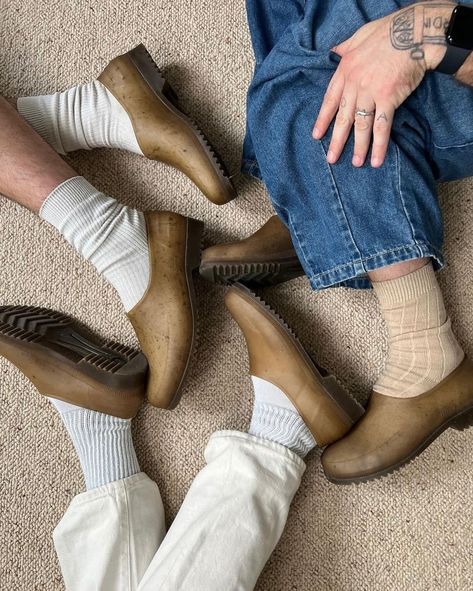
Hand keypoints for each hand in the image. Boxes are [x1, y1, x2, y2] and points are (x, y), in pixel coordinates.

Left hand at [312, 2, 454, 167]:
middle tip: (331, 158)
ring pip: (360, 126)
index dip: (323, 119)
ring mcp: (370, 93)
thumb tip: (334, 51)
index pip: (330, 100)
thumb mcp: (359, 35)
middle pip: (343, 118)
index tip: (317, 135)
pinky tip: (376, 160)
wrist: (413, 31)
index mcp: (345, 71)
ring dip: (358, 147)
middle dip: (336, 140)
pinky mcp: (388, 99)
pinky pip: (381, 127)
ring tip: (355, 163)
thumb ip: (345, 47)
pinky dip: (379, 145)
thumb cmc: (388, 31)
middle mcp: (354, 85)